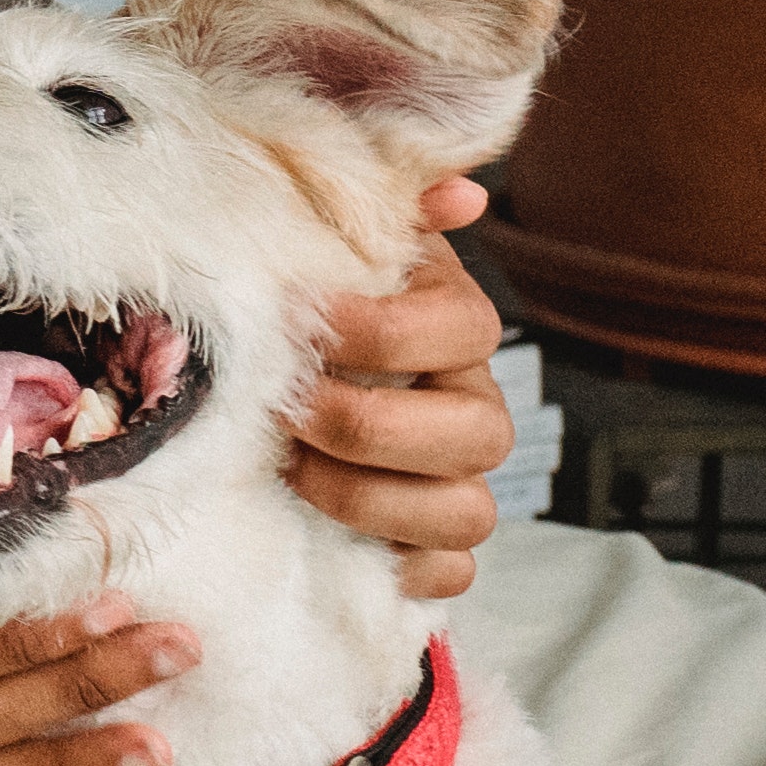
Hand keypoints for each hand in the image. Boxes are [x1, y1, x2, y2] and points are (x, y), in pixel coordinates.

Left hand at [288, 178, 516, 595]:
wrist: (287, 376)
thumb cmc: (305, 303)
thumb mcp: (331, 243)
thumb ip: (384, 207)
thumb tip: (458, 191)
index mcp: (450, 327)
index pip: (464, 329)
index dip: (385, 332)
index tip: (302, 320)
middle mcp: (469, 406)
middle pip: (477, 434)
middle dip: (372, 427)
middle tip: (289, 411)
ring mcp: (457, 480)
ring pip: (468, 513)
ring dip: (374, 500)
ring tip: (293, 472)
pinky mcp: (431, 544)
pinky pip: (451, 574)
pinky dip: (406, 568)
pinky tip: (344, 545)